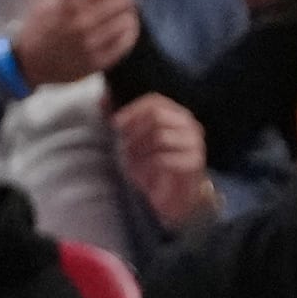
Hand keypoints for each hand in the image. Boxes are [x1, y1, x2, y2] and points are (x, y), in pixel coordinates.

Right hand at [15, 0, 140, 83]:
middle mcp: (81, 26)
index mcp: (68, 6)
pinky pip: (125, 43)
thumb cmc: (40, 24)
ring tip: (122, 10)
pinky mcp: (98, 62)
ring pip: (127, 21)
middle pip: (122, 1)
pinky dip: (127, 32)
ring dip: (127, 13)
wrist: (29, 62)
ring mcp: (90, 46)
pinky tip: (122, 26)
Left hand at [112, 94, 212, 228]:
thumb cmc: (155, 167)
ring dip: (140, 152)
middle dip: (135, 133)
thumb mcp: (135, 142)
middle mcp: (190, 125)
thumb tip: (102, 99)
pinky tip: (146, 175)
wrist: (177, 198)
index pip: (155, 101)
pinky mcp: (193, 163)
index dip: (132, 110)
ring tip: (135, 164)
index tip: (114, 124)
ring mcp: (194, 143)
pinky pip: (164, 158)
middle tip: (125, 149)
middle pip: (157, 116)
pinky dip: (148, 167)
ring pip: (160, 137)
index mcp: (177, 115)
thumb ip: (123, 120)